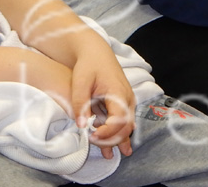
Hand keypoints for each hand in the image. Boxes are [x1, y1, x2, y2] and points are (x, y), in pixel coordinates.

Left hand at [69, 39, 136, 158]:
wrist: (95, 51)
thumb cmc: (88, 64)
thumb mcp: (80, 81)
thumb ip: (81, 103)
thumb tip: (82, 126)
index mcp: (119, 92)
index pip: (119, 120)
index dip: (107, 132)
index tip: (91, 137)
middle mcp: (127, 98)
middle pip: (126, 127)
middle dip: (112, 140)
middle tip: (95, 145)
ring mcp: (127, 100)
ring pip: (126, 126)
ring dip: (117, 140)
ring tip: (108, 156)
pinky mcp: (122, 102)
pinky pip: (123, 121)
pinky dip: (116, 133)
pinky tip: (111, 145)